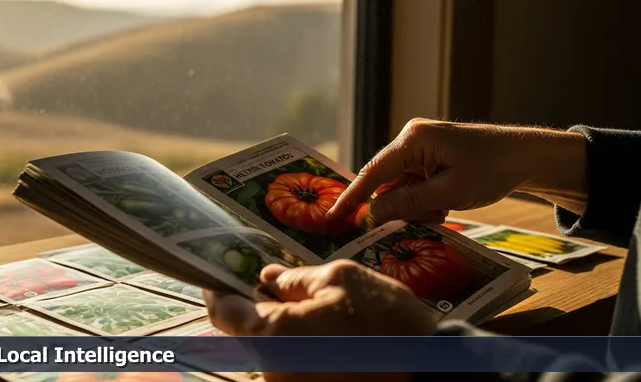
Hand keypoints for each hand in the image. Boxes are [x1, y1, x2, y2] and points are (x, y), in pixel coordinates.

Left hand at [203, 260, 436, 381]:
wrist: (430, 372)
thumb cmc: (386, 324)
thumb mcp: (342, 280)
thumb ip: (296, 279)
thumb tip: (268, 278)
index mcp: (273, 334)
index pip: (224, 312)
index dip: (218, 290)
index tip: (219, 277)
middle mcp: (273, 368)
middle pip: (251, 332)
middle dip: (263, 307)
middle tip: (286, 287)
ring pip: (275, 349)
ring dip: (288, 329)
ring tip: (324, 312)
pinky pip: (295, 365)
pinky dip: (304, 347)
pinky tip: (334, 335)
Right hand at [327, 118, 588, 222]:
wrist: (525, 156)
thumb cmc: (491, 169)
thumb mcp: (449, 192)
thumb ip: (408, 203)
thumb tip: (372, 213)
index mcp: (412, 140)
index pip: (372, 173)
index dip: (351, 198)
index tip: (331, 218)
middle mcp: (410, 139)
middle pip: (386, 183)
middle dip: (400, 207)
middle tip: (427, 218)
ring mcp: (419, 146)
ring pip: (401, 187)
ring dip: (416, 206)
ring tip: (443, 210)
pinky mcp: (428, 155)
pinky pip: (413, 184)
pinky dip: (425, 199)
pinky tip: (444, 204)